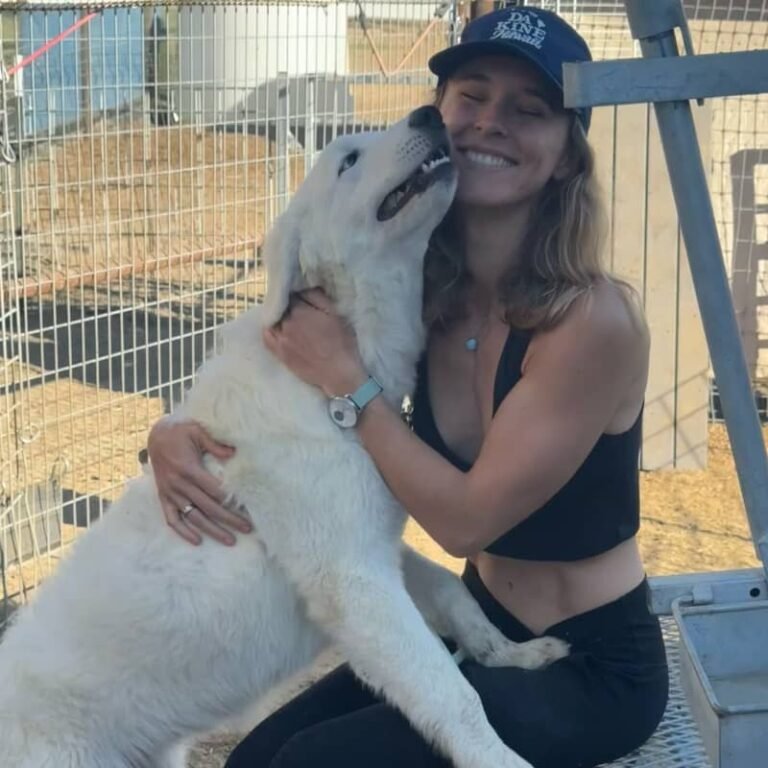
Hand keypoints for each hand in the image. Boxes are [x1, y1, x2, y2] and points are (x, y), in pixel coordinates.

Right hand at [147, 417, 251, 545]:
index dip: (230, 501)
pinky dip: (183, 531)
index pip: (214, 490)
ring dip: (212, 530)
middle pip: (208, 507)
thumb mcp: (197, 430)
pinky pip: (172, 519)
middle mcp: (178, 484)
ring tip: (229, 540)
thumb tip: (233, 453)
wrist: (156, 435)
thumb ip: (214, 443)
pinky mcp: (163, 497)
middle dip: (228, 519)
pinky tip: (197, 541)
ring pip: (193, 517)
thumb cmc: (181, 431)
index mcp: (188, 468)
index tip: (247, 510)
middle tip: (247, 529)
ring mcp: (170, 493)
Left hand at [263, 288, 366, 395]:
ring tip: (288, 319)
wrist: (338, 373)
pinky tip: (276, 329)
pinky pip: (267, 337)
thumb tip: (303, 288)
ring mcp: (281, 339)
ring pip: (274, 321)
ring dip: (279, 317)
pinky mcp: (280, 353)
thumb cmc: (342, 343)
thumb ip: (317, 297)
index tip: (302, 299)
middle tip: (298, 310)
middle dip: (288, 306)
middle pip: (282, 308)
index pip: (292, 296)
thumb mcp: (335, 314)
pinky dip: (269, 330)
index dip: (297, 296)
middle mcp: (287, 323)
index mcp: (300, 311)